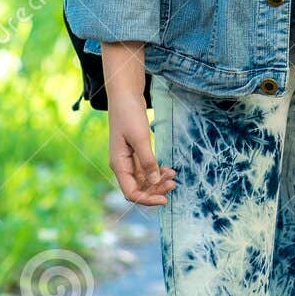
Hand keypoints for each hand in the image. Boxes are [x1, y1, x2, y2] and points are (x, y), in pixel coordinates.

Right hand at [103, 43, 176, 206]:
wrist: (125, 96)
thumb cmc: (129, 114)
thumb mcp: (140, 138)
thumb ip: (147, 160)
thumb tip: (154, 181)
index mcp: (119, 164)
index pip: (131, 193)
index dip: (147, 199)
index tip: (165, 200)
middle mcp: (122, 165)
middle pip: (139, 188)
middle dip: (156, 190)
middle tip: (174, 184)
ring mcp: (128, 159)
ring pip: (144, 179)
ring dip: (158, 180)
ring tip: (174, 175)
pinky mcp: (135, 152)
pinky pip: (146, 168)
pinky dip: (157, 171)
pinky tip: (168, 168)